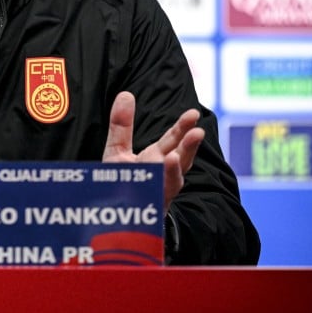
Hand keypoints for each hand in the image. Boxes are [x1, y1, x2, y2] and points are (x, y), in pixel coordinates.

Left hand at [103, 91, 205, 212]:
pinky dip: (153, 197)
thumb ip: (122, 125)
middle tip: (197, 132)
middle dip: (188, 148)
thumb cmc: (122, 181)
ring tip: (172, 158)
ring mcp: (157, 197)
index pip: (174, 142)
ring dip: (172, 173)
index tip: (193, 114)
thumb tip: (126, 94)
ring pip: (170, 186)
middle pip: (180, 163)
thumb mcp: (117, 150)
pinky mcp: (147, 215)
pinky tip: (150, 189)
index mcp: (157, 160)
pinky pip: (152, 207)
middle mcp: (162, 178)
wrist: (114, 218)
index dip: (182, 128)